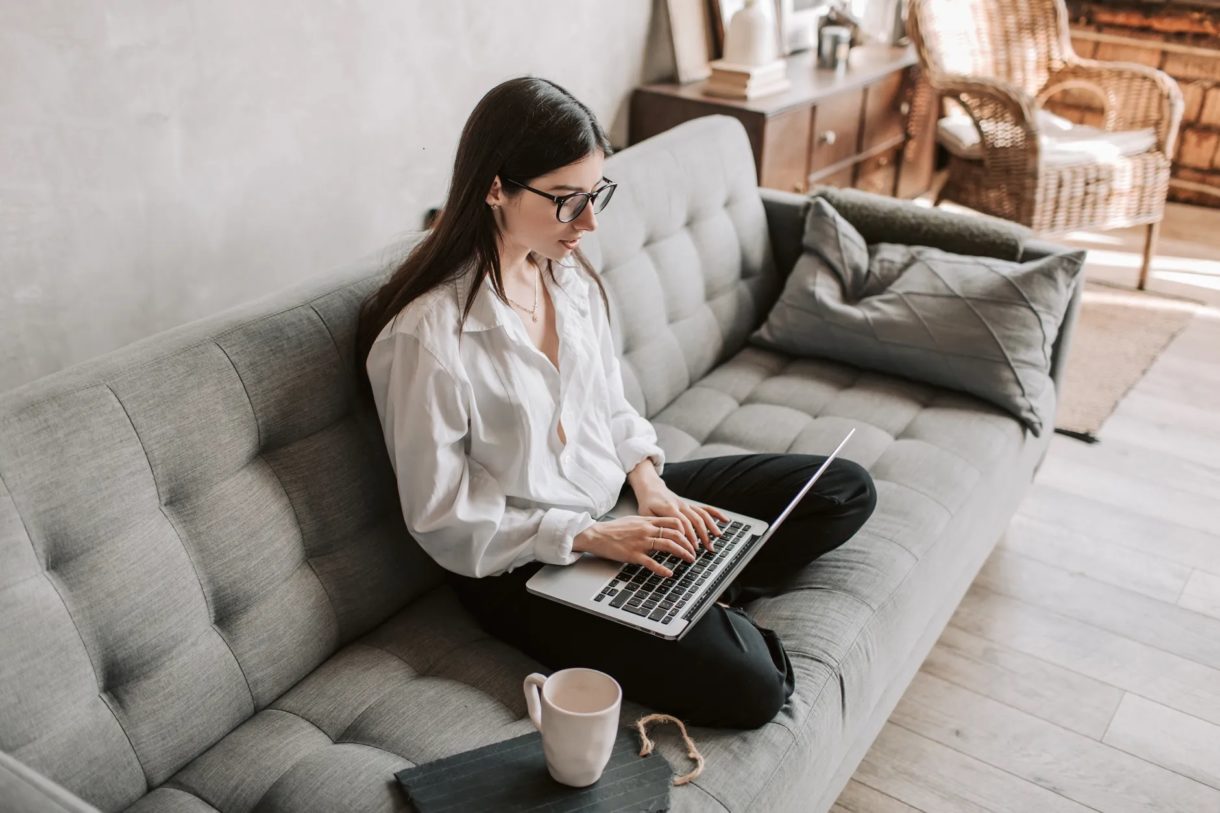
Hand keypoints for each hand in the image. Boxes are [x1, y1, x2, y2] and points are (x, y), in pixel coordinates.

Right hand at [573, 516, 701, 577]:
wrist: (597, 534)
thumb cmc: (614, 529)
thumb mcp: (634, 521)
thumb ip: (648, 524)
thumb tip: (661, 528)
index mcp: (647, 521)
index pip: (674, 521)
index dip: (687, 530)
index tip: (692, 538)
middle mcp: (647, 530)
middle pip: (675, 533)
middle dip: (689, 543)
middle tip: (694, 551)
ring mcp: (641, 542)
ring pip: (668, 545)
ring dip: (682, 553)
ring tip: (689, 559)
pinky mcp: (634, 555)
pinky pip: (652, 563)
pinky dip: (662, 569)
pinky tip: (669, 573)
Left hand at [634, 483, 727, 553]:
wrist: (651, 488)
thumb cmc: (647, 504)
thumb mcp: (646, 514)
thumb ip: (656, 524)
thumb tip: (665, 537)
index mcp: (669, 508)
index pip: (682, 523)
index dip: (688, 536)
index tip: (692, 548)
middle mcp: (681, 505)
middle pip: (695, 520)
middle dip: (703, 535)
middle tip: (708, 548)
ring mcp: (687, 505)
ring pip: (702, 515)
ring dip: (711, 526)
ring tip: (717, 537)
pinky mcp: (690, 505)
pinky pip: (705, 509)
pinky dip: (716, 514)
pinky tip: (725, 520)